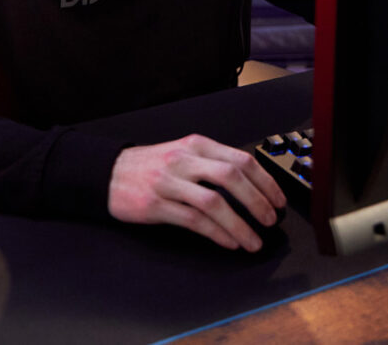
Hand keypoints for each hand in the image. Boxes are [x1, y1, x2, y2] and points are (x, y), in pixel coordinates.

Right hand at [107, 134, 285, 250]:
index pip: (240, 159)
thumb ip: (213, 163)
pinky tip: (228, 242)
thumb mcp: (184, 154)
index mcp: (197, 145)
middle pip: (231, 177)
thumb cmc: (152, 166)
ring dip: (239, 224)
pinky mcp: (156, 204)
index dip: (265, 181)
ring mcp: (169, 182)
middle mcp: (185, 160)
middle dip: (257, 201)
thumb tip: (251, 185)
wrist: (109, 173)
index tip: (278, 199)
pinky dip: (216, 233)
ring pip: (213, 202)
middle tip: (270, 220)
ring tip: (253, 240)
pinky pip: (193, 220)